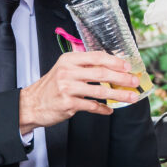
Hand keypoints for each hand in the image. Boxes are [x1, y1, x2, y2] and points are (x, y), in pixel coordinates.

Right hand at [19, 51, 139, 132]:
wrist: (32, 104)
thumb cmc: (51, 86)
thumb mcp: (64, 69)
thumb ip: (84, 66)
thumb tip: (111, 67)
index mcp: (69, 60)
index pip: (96, 57)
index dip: (115, 61)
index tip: (128, 66)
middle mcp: (68, 72)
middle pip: (101, 73)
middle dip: (121, 78)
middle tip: (134, 81)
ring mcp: (67, 88)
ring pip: (99, 90)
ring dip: (118, 95)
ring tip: (130, 97)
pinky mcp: (68, 104)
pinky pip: (91, 106)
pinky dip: (103, 109)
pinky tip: (109, 110)